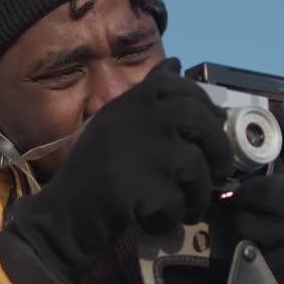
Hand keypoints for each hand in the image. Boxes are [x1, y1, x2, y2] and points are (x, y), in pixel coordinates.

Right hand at [0, 59, 232, 283]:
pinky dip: (170, 219)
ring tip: (182, 206)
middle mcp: (139, 118)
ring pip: (197, 169)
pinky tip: (152, 220)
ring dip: (196, 195)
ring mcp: (144, 152)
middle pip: (203, 124)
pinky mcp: (145, 188)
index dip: (206, 107)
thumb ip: (147, 95)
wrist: (65, 214)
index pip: (182, 88)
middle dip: (219, 151)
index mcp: (132, 101)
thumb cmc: (93, 171)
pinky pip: (179, 204)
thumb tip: (175, 62)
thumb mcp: (116, 122)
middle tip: (217, 172)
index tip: (214, 127)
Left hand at [218, 174, 283, 283]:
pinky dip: (266, 277)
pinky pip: (262, 277)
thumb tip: (281, 116)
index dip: (242, 196)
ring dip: (254, 253)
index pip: (259, 190)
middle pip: (246, 222)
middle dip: (244, 226)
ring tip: (276, 251)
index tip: (239, 201)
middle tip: (256, 228)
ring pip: (250, 252)